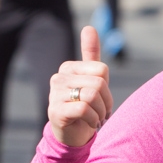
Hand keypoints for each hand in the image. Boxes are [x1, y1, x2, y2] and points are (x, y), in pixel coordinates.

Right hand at [49, 26, 113, 146]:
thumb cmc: (84, 106)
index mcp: (68, 67)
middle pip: (98, 84)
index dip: (108, 88)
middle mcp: (58, 78)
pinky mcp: (55, 111)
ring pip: (92, 96)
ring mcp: (54, 94)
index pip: (101, 70)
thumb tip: (89, 27)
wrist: (71, 135)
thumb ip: (91, 55)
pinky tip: (90, 124)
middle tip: (102, 113)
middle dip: (106, 103)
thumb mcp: (91, 80)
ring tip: (97, 119)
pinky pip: (84, 109)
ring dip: (100, 112)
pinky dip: (93, 120)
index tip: (103, 100)